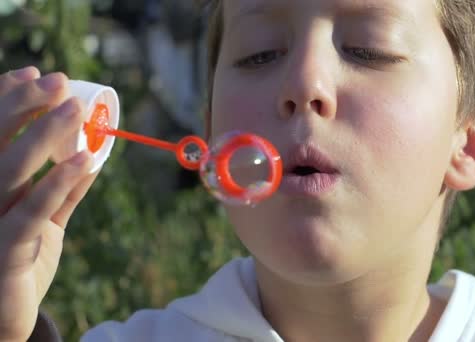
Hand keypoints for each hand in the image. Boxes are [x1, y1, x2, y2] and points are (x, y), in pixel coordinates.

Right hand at [0, 67, 97, 340]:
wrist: (4, 319)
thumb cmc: (18, 262)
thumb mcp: (38, 220)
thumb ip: (59, 191)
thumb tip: (88, 153)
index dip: (6, 101)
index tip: (37, 75)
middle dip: (22, 106)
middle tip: (59, 82)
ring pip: (9, 171)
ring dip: (42, 135)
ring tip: (74, 109)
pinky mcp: (4, 253)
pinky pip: (30, 214)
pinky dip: (57, 184)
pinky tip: (83, 160)